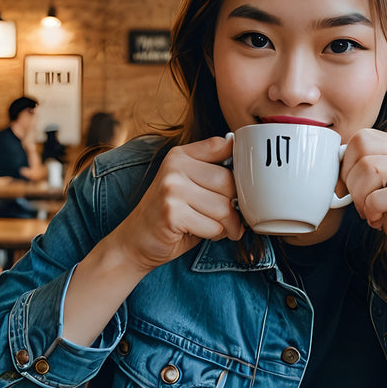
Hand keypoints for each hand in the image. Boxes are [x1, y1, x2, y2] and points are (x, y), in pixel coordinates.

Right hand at [105, 136, 241, 272]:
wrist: (135, 241)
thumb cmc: (171, 215)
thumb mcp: (188, 186)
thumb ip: (212, 172)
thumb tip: (251, 171)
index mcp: (180, 155)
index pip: (223, 146)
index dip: (238, 168)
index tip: (238, 186)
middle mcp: (175, 167)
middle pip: (229, 182)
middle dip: (235, 206)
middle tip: (231, 218)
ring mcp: (171, 189)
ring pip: (224, 207)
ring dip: (227, 225)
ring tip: (216, 228)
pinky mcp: (172, 213)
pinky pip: (213, 226)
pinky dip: (214, 235)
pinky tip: (201, 233)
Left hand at [339, 129, 386, 272]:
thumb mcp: (380, 187)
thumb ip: (363, 168)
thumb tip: (333, 163)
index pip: (361, 137)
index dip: (345, 164)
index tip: (347, 189)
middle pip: (362, 150)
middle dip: (351, 182)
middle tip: (361, 204)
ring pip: (369, 170)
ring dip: (361, 199)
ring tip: (371, 213)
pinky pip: (377, 197)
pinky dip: (371, 213)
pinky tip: (380, 221)